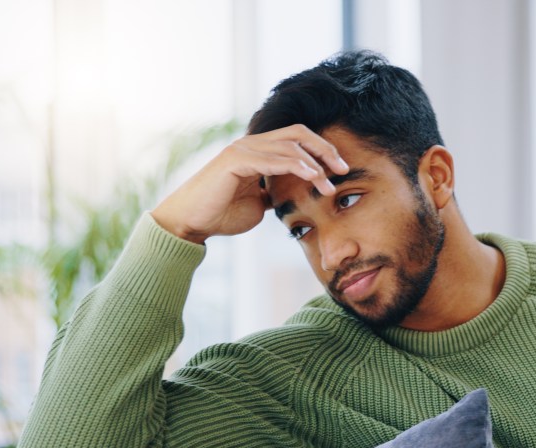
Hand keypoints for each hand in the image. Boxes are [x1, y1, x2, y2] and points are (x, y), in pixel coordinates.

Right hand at [151, 124, 346, 243]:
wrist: (191, 224)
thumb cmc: (222, 214)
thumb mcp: (259, 203)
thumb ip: (275, 192)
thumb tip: (294, 195)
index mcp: (258, 152)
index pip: (297, 140)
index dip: (322, 151)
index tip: (341, 170)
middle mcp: (251, 145)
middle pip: (298, 134)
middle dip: (325, 150)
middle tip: (343, 169)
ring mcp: (242, 150)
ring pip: (289, 146)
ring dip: (314, 165)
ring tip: (328, 183)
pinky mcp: (235, 160)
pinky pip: (273, 158)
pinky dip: (295, 165)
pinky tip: (311, 176)